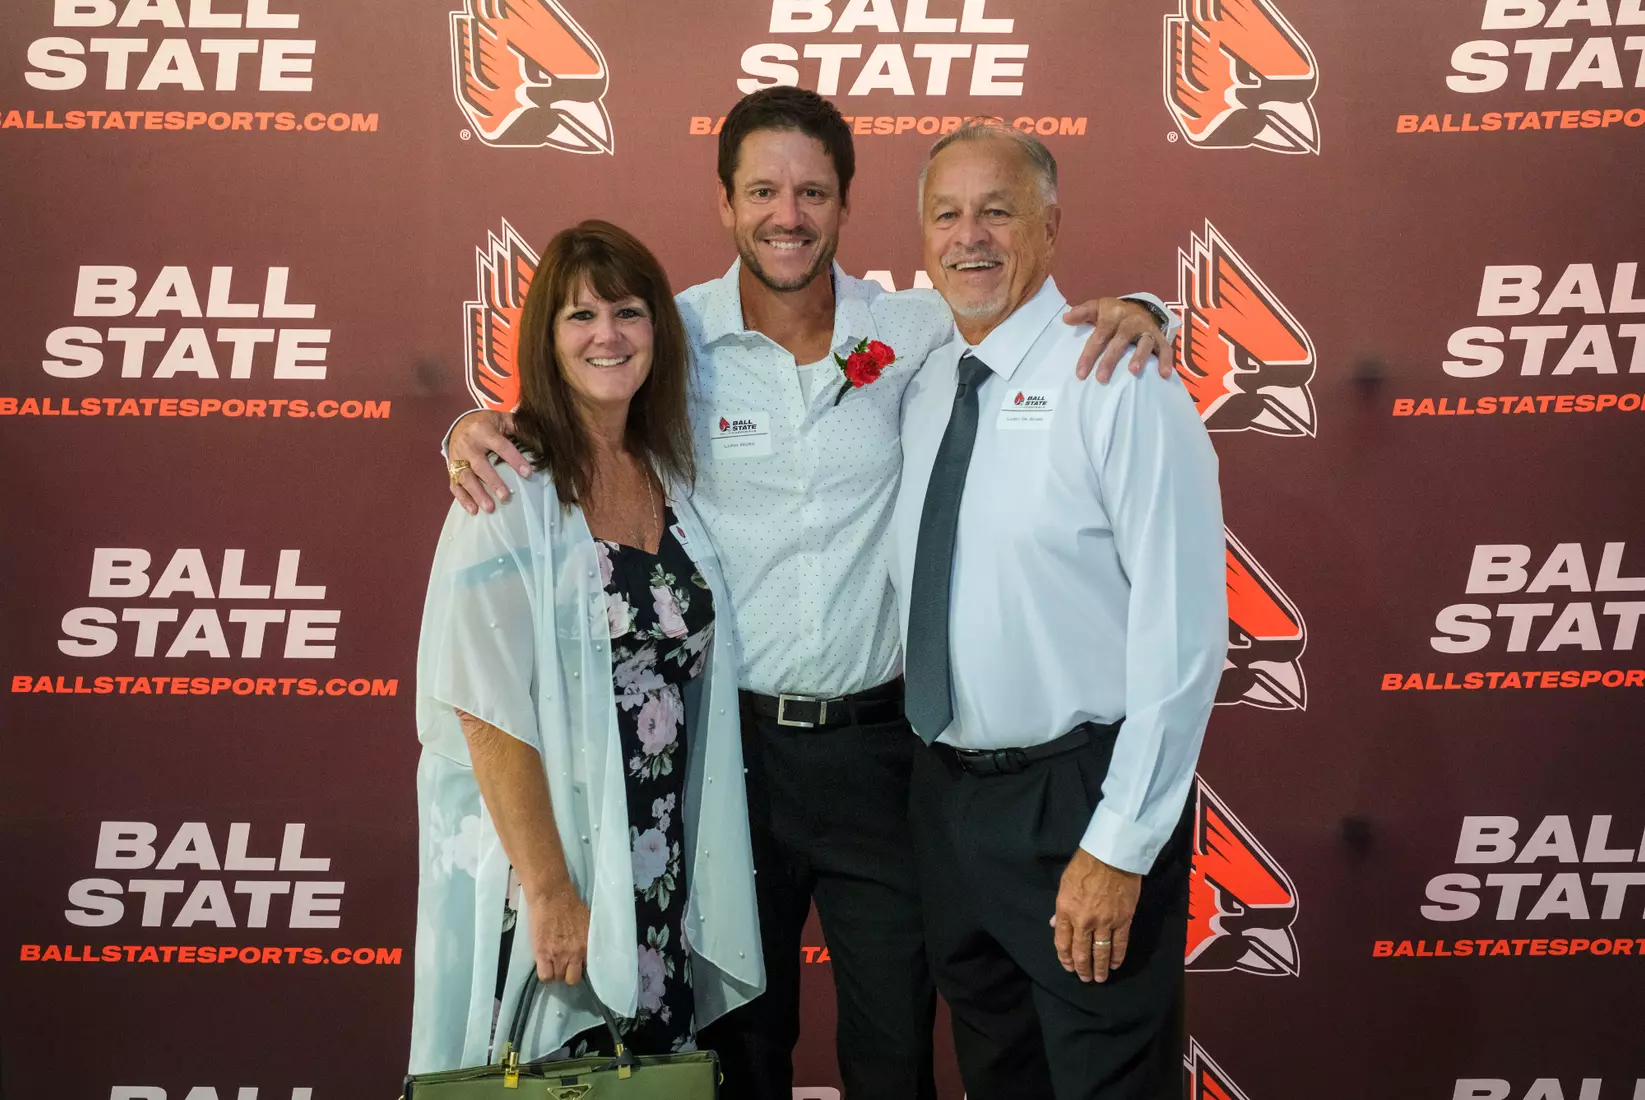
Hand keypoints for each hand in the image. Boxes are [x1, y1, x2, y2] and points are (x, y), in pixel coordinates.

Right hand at [448, 409, 528, 514]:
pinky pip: (455, 486)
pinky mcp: (450, 470)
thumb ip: (517, 426)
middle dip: (493, 482)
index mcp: (482, 431)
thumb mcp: (501, 419)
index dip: (514, 459)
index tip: (528, 474)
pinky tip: (474, 510)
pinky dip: (463, 499)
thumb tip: (538, 435)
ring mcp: (457, 459)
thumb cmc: (486, 424)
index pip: (500, 446)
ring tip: (490, 508)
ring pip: (465, 478)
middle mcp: (468, 445)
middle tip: (506, 497)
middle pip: (480, 466)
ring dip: (477, 494)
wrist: (459, 425)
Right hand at [525, 881, 590, 984]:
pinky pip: (545, 976)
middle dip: (568, 973)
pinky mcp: (542, 954)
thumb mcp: (588, 923)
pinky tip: (544, 965)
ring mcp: (559, 955)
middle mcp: (576, 953)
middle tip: (563, 964)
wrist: (552, 895)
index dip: (580, 966)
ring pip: (558, 978)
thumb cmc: (570, 904)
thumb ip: (588, 939)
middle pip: (573, 978)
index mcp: (589, 945)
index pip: (589, 969)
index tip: (576, 963)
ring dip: (555, 972)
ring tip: (552, 962)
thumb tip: (588, 949)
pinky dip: (545, 974)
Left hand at [1049, 848, 1141, 982]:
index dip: (1065, 958)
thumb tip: (1053, 924)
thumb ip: (1060, 908)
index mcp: (1066, 911)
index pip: (1062, 942)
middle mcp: (1083, 921)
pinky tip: (1115, 965)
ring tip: (1099, 979)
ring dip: (1099, 968)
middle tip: (1084, 979)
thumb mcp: (1064, 884)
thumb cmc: (1085, 865)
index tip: (1068, 966)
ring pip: (1100, 953)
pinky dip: (1117, 957)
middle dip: (1082, 969)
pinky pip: (1120, 944)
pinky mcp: (1123, 921)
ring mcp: (1104, 923)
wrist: (1112, 856)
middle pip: (1081, 952)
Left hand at [1064, 299, 1175, 383]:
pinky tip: (1164, 374)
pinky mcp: (1160, 337)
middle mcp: (1131, 321)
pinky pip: (1166, 349)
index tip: (1081, 374)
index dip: (1089, 354)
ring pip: (1144, 343)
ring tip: (1133, 372)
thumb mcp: (1097, 308)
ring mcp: (1147, 329)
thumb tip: (1065, 318)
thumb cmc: (1112, 313)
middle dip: (1110, 360)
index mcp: (1113, 315)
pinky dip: (1166, 361)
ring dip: (1139, 357)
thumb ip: (1082, 313)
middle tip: (1101, 378)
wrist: (1140, 307)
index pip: (1099, 335)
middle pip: (1120, 341)